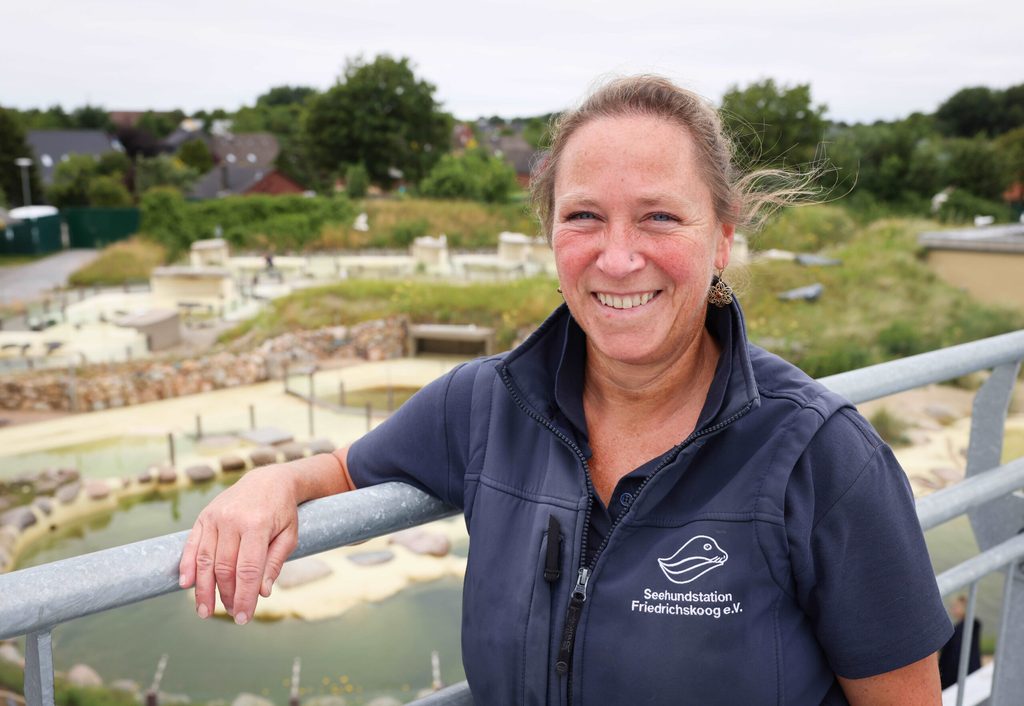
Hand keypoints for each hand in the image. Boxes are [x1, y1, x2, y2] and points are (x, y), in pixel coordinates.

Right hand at [177, 464, 299, 624]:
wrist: (268, 480)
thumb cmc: (282, 511)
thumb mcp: (289, 535)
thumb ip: (274, 563)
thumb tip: (262, 593)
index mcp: (257, 524)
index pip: (248, 569)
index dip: (244, 596)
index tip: (243, 616)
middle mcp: (233, 519)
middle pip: (224, 567)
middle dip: (226, 595)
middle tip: (229, 614)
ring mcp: (215, 516)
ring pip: (205, 559)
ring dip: (203, 589)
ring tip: (205, 611)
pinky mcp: (204, 516)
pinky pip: (192, 544)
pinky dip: (187, 565)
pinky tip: (186, 584)